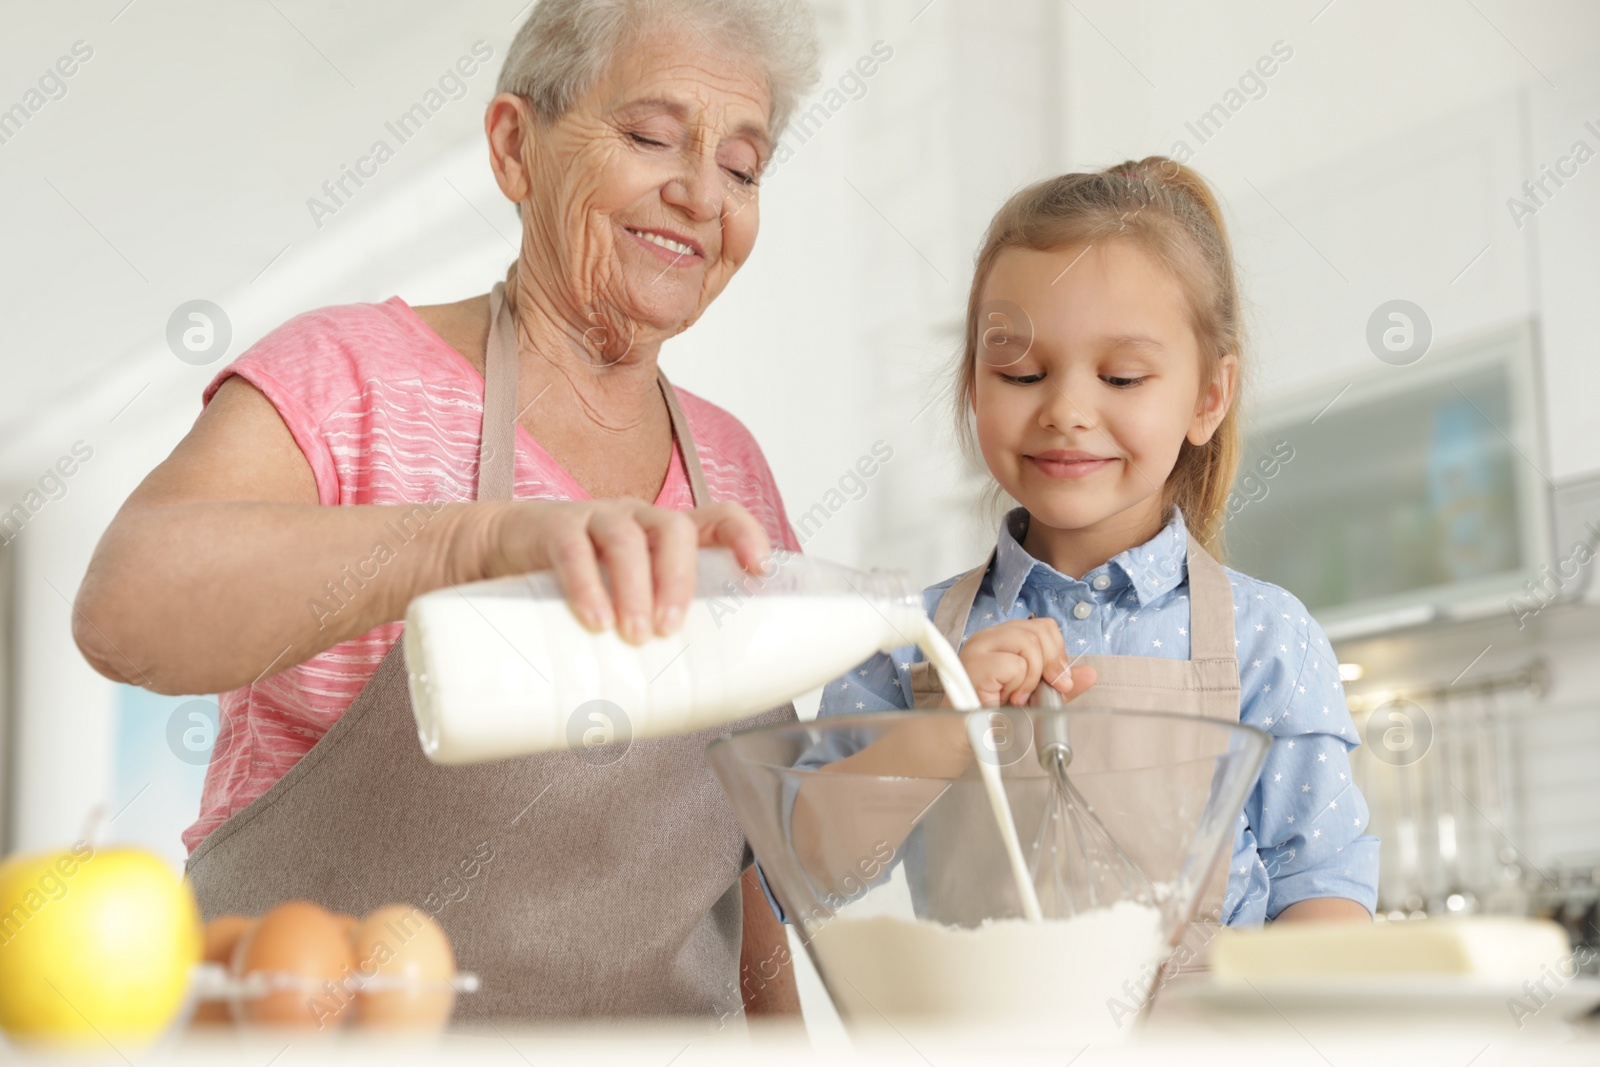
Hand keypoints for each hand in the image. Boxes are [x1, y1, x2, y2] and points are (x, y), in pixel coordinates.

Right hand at [477, 498, 771, 643]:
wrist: (497, 552)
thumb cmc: (575, 584)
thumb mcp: (621, 601)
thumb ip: (650, 634)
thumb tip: (684, 708)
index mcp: (664, 535)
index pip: (718, 517)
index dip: (744, 535)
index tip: (758, 570)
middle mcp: (637, 520)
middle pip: (673, 529)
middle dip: (678, 580)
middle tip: (669, 630)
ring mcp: (595, 519)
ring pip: (626, 538)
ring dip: (635, 586)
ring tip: (633, 634)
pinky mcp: (553, 528)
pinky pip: (573, 549)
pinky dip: (586, 584)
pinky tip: (592, 619)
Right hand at [956, 617, 1091, 706]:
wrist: (964, 738)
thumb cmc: (993, 715)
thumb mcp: (1035, 697)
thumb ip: (1059, 684)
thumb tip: (1090, 674)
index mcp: (1003, 639)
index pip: (1042, 626)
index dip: (1057, 651)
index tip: (1058, 680)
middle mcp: (988, 637)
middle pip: (1037, 630)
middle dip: (1050, 664)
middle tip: (1041, 690)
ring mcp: (979, 648)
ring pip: (1028, 643)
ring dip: (1030, 678)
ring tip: (1016, 697)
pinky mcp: (975, 664)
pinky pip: (1014, 665)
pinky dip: (1017, 687)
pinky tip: (1004, 699)